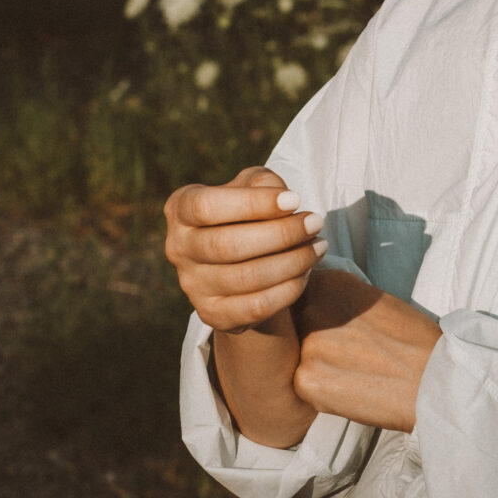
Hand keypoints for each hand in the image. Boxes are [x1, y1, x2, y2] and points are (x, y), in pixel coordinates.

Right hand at [163, 166, 327, 330]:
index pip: (206, 206)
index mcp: (181, 209)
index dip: (253, 203)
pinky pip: (256, 307)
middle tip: (316, 223)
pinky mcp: (212, 314)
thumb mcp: (252, 187)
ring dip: (293, 261)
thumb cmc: (249, 214)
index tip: (296, 200)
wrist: (243, 263)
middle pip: (227, 245)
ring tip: (319, 246)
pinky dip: (288, 289)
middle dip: (281, 234)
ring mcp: (192, 285)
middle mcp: (178, 248)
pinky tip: (306, 272)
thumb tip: (284, 201)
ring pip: (246, 278)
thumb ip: (263, 184)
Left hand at [294, 267, 442, 433]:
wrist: (436, 381)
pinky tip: (350, 389)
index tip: (336, 327)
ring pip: (296, 355)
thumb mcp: (374, 300)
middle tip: (347, 353)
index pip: (299, 293)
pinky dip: (321, 390)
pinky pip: (303, 384)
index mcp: (331, 282)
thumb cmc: (414, 342)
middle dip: (312, 338)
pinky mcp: (305, 381)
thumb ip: (338, 299)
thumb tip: (311, 302)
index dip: (316, 314)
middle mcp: (313, 308)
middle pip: (294, 324)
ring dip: (316, 364)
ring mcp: (305, 345)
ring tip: (352, 372)